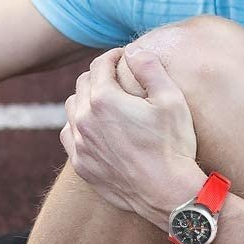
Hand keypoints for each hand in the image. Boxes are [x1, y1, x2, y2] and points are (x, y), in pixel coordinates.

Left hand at [60, 45, 204, 229]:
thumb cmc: (174, 146)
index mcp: (104, 99)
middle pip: (83, 84)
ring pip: (72, 108)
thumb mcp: (172, 100)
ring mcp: (80, 144)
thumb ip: (150, 68)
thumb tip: (134, 50)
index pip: (100, 65)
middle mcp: (84, 119)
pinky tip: (95, 128)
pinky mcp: (81, 165)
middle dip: (99, 75)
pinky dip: (79, 126)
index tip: (124, 57)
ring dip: (86, 99)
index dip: (114, 56)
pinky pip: (69, 136)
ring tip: (105, 101)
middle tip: (117, 77)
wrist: (168, 194)